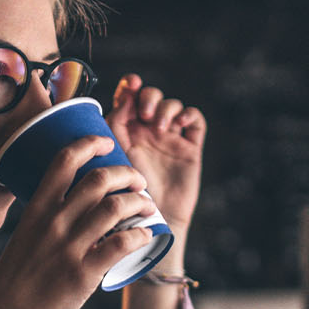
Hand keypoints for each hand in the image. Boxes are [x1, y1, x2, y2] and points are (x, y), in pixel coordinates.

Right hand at [0, 136, 158, 308]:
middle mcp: (54, 222)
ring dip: (140, 202)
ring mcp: (69, 247)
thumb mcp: (27, 235)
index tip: (106, 142)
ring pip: (115, 208)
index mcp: (38, 208)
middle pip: (99, 179)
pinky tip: (145, 236)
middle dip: (127, 173)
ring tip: (147, 206)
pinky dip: (140, 235)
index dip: (89, 143)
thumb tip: (83, 205)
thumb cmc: (17, 276)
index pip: (64, 160)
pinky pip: (121, 244)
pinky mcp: (83, 273)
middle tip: (138, 181)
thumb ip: (50, 217)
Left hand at [105, 74, 204, 234]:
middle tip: (144, 115)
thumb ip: (112, 129)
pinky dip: (188, 114)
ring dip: (165, 108)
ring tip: (158, 126)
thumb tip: (120, 100)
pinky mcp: (190, 149)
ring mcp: (170, 140)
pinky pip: (195, 120)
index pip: (129, 97)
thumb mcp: (112, 159)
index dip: (130, 85)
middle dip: (149, 97)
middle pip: (152, 96)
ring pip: (173, 105)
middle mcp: (147, 133)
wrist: (149, 223)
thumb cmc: (124, 197)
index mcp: (125, 132)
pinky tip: (178, 124)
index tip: (131, 84)